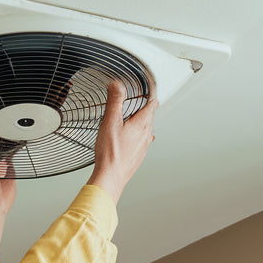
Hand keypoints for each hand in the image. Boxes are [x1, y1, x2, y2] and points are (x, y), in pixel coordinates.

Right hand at [88, 80, 157, 203]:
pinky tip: (131, 139)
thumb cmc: (111, 153)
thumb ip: (114, 101)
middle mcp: (146, 135)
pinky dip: (138, 136)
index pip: (152, 104)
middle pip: (150, 117)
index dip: (151, 95)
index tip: (149, 89)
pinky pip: (141, 142)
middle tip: (142, 102)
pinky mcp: (138, 157)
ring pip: (147, 130)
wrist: (111, 177)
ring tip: (136, 119)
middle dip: (146, 108)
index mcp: (142, 123)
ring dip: (142, 123)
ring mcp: (143, 147)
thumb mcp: (110, 121)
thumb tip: (117, 84)